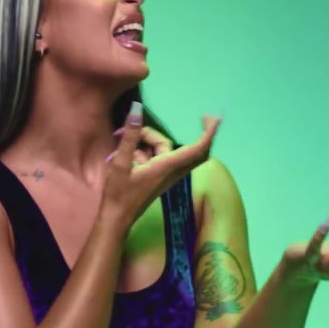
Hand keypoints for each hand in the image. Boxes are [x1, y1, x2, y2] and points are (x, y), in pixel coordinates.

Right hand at [102, 102, 220, 228]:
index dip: (209, 132)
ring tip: (121, 144)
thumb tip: (136, 108)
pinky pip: (160, 156)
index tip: (211, 117)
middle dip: (167, 134)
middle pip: (186, 147)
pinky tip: (127, 156)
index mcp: (167, 166)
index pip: (198, 148)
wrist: (117, 219)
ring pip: (166, 148)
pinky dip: (145, 151)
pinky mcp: (161, 176)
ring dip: (146, 142)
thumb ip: (130, 136)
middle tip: (147, 127)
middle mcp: (173, 170)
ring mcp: (168, 174)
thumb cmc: (119, 194)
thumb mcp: (120, 162)